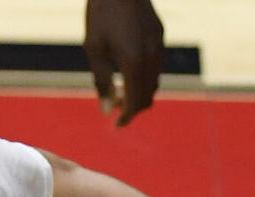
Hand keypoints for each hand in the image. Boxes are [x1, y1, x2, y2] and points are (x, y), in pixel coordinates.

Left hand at [84, 0, 164, 126]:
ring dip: (140, 92)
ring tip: (119, 90)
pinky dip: (145, 77)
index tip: (116, 125)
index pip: (135, 101)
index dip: (126, 116)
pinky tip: (128, 72)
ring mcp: (159, 45)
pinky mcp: (160, 35)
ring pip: (155, 81)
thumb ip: (101, 80)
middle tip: (114, 108)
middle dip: (133, 107)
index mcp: (133, 62)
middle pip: (148, 95)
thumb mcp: (94, 50)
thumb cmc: (100, 14)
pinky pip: (156, 66)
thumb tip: (106, 110)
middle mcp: (151, 56)